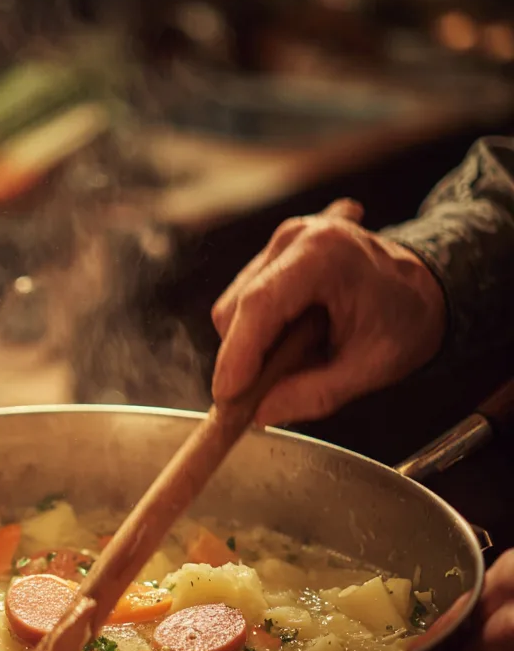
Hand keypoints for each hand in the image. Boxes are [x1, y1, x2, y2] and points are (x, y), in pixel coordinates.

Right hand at [210, 199, 446, 426]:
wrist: (424, 288)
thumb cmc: (407, 318)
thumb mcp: (373, 366)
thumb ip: (318, 393)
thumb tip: (263, 412)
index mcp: (326, 253)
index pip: (261, 304)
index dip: (237, 353)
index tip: (227, 396)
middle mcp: (295, 238)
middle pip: (237, 309)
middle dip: (245, 357)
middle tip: (278, 389)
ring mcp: (279, 245)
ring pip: (233, 310)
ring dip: (252, 347)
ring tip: (303, 355)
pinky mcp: (270, 258)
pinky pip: (241, 306)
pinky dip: (256, 336)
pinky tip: (295, 340)